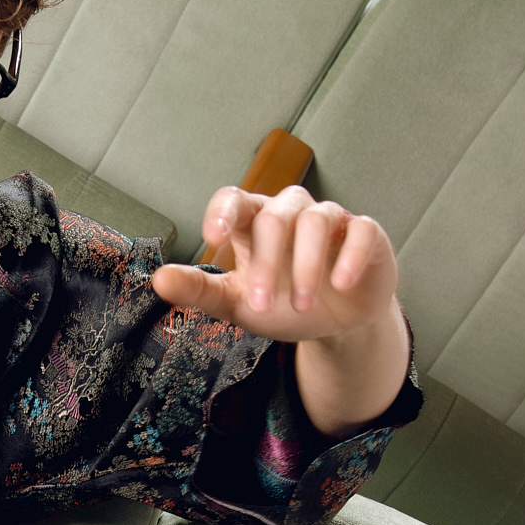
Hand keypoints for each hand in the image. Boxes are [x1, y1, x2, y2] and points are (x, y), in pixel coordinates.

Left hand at [150, 185, 397, 342]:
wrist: (334, 323)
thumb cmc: (280, 302)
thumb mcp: (235, 302)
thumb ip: (200, 290)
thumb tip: (158, 279)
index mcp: (254, 224)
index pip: (235, 201)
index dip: (224, 211)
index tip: (213, 236)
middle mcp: (291, 213)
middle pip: (274, 217)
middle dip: (266, 263)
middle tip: (259, 303)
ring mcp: (330, 220)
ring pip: (316, 220)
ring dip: (305, 266)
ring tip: (299, 306)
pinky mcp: (366, 234)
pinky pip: (361, 231)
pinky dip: (350, 256)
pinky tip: (340, 284)